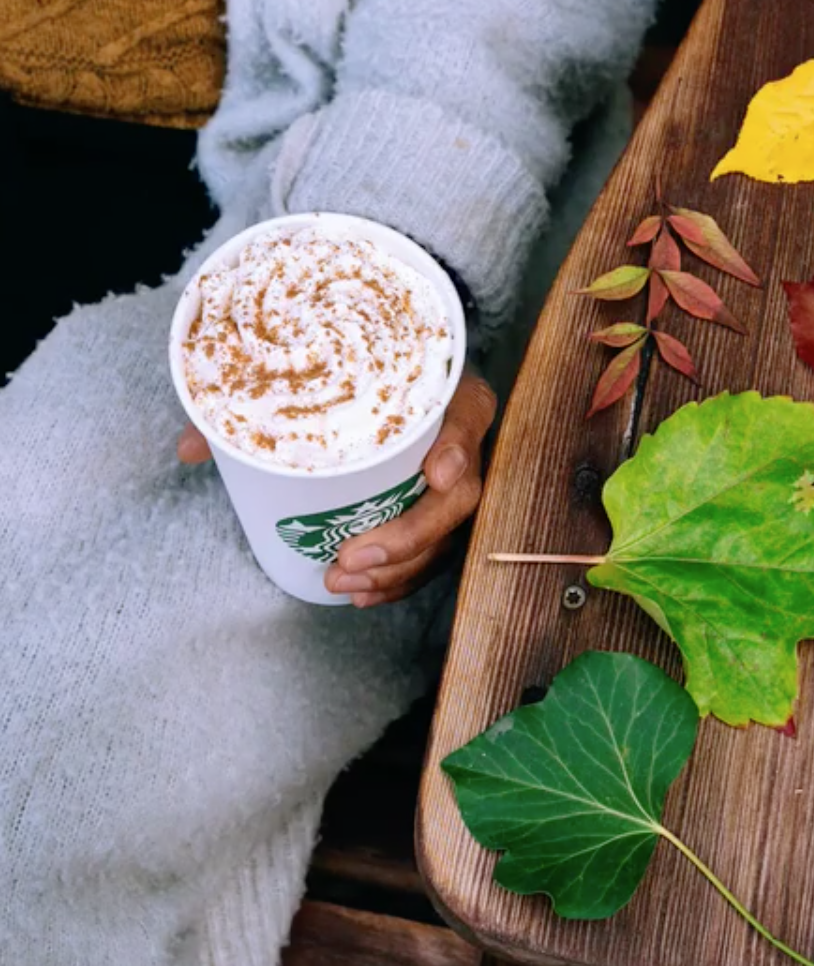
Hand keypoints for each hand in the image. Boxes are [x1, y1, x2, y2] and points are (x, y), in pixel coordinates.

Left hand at [177, 373, 497, 606]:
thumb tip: (191, 447)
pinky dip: (402, 578)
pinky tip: (366, 593)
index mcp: (444, 392)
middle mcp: (458, 438)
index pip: (469, 414)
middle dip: (410, 535)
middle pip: (460, 495)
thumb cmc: (349, 373)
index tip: (436, 473)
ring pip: (447, 533)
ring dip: (399, 566)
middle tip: (353, 555)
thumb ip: (253, 403)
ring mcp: (457, 479)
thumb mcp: (312, 376)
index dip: (460, 446)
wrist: (380, 375)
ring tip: (346, 580)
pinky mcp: (441, 512)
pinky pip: (434, 553)